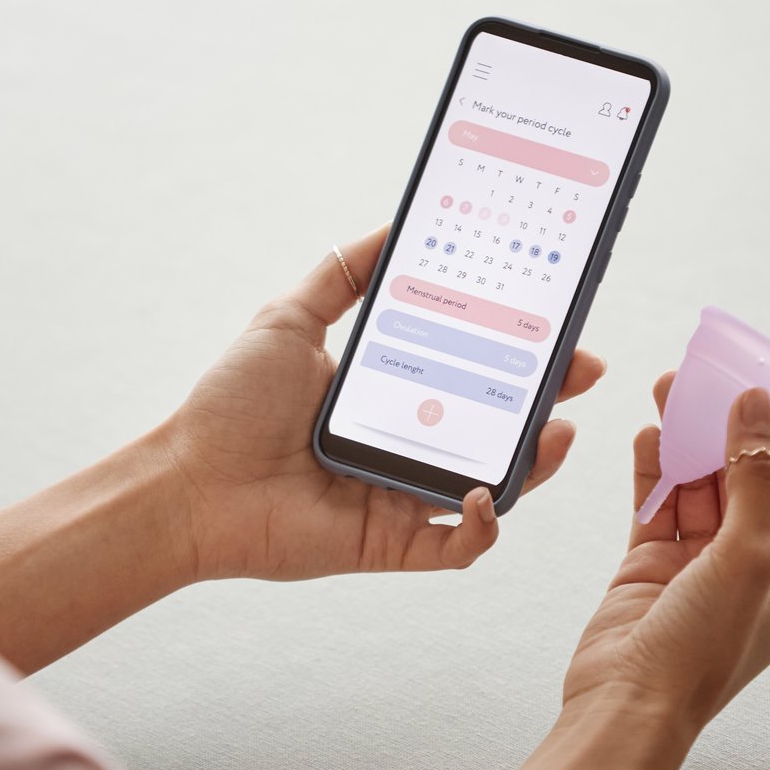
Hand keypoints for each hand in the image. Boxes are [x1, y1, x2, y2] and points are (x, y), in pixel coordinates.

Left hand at [162, 224, 606, 581]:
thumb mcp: (291, 318)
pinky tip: (483, 490)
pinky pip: (461, 544)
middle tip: (581, 370)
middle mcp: (407, 442)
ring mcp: (405, 495)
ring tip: (554, 428)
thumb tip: (395, 225)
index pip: (474, 368)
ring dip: (535, 460)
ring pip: (494, 483)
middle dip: (549, 398)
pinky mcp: (394, 543)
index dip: (520, 349)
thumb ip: (343, 273)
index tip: (555, 320)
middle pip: (498, 424)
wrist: (188, 482)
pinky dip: (483, 525)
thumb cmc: (231, 405)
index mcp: (391, 392)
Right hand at [561, 375, 769, 727]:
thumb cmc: (699, 655)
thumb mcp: (747, 556)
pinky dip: (653, 467)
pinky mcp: (652, 564)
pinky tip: (649, 435)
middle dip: (732, 427)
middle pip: (752, 475)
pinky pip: (658, 502)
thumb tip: (755, 408)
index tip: (767, 390)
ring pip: (701, 482)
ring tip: (670, 392)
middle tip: (710, 380)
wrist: (626, 705)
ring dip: (688, 438)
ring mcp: (701, 564)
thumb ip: (753, 476)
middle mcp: (755, 565)